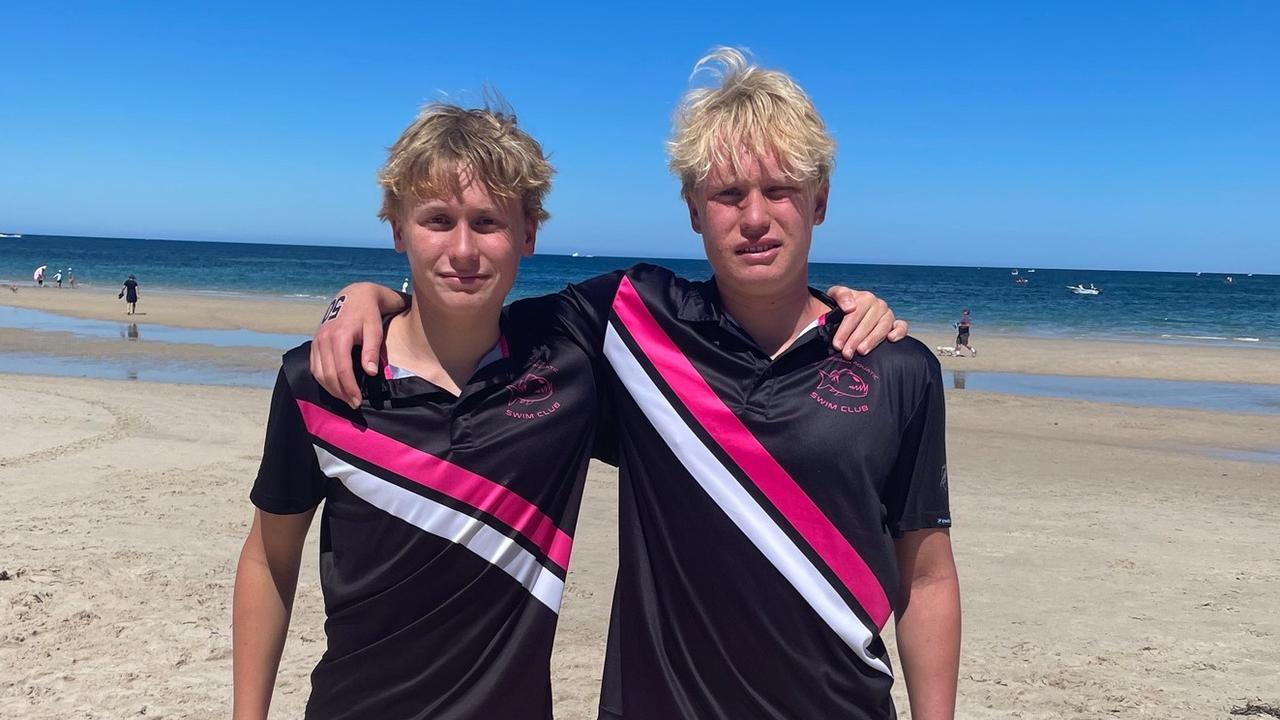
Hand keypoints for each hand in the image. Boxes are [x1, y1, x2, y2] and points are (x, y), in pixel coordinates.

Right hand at [310, 283, 397, 407]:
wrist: (355, 295)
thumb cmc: (369, 314)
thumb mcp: (375, 329)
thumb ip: (371, 350)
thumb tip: (369, 373)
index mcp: (339, 336)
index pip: (341, 369)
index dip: (349, 388)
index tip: (358, 401)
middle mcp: (323, 338)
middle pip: (327, 374)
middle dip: (340, 392)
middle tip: (354, 404)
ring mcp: (316, 340)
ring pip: (318, 372)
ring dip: (330, 389)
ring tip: (345, 398)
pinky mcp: (314, 342)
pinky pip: (314, 366)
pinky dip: (322, 379)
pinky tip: (334, 387)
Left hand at [826, 286, 908, 358]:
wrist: (845, 313)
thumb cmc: (839, 306)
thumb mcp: (834, 296)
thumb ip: (840, 295)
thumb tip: (850, 307)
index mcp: (864, 297)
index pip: (855, 314)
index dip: (845, 330)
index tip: (837, 344)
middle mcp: (878, 305)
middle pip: (868, 323)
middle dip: (855, 339)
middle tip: (846, 353)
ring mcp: (888, 314)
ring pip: (883, 327)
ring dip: (872, 340)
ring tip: (861, 351)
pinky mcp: (895, 324)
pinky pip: (902, 326)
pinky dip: (899, 332)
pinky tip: (891, 339)